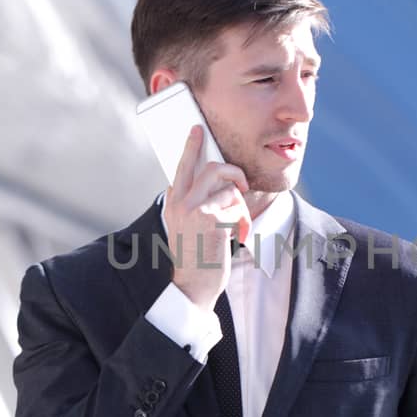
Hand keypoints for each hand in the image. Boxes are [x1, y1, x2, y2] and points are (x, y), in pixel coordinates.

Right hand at [163, 124, 249, 311]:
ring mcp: (195, 210)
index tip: (198, 130)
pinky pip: (238, 208)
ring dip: (240, 209)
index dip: (191, 146)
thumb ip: (190, 203)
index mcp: (173, 202)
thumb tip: (206, 181)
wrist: (192, 287)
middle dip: (235, 172)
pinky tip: (234, 238)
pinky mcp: (212, 220)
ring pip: (230, 189)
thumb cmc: (195, 257)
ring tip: (235, 228)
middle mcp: (180, 203)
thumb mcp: (184, 226)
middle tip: (243, 184)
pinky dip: (243, 224)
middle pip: (213, 168)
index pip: (182, 166)